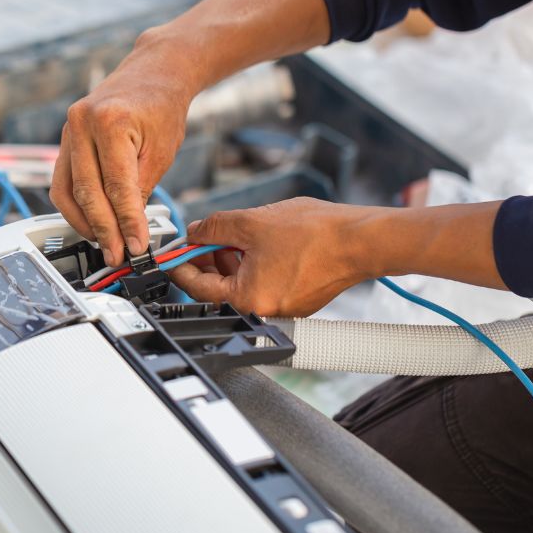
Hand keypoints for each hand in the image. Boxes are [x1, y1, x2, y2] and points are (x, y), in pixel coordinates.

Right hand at [50, 34, 194, 266]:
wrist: (152, 73)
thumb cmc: (161, 106)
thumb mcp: (161, 151)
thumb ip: (141, 190)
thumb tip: (129, 230)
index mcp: (110, 122)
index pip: (116, 186)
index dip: (126, 223)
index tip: (136, 247)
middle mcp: (81, 123)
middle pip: (87, 192)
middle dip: (104, 230)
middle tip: (118, 255)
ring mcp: (68, 130)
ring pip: (67, 191)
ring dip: (84, 223)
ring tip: (105, 244)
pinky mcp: (65, 140)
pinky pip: (63, 182)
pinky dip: (75, 207)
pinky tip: (91, 223)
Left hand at [170, 198, 376, 316]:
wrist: (360, 239)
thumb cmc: (315, 234)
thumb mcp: (250, 221)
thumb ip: (213, 228)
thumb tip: (193, 233)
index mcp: (247, 299)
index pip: (198, 287)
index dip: (181, 265)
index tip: (172, 253)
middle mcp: (264, 311)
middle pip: (220, 287)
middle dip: (208, 259)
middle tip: (202, 237)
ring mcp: (283, 307)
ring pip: (243, 283)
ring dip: (231, 259)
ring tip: (235, 233)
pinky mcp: (298, 299)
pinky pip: (264, 283)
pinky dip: (254, 264)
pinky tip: (258, 242)